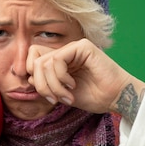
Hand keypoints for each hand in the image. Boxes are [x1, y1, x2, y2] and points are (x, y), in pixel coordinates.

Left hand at [26, 38, 144, 115]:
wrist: (115, 98)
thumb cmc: (93, 97)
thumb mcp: (61, 93)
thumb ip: (45, 84)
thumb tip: (28, 77)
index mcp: (60, 62)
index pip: (33, 61)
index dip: (34, 79)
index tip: (48, 97)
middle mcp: (65, 52)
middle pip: (36, 62)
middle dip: (42, 85)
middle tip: (55, 99)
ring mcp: (73, 48)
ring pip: (44, 62)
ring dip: (52, 85)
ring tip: (67, 96)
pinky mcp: (82, 46)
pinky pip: (57, 59)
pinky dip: (60, 77)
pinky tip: (72, 85)